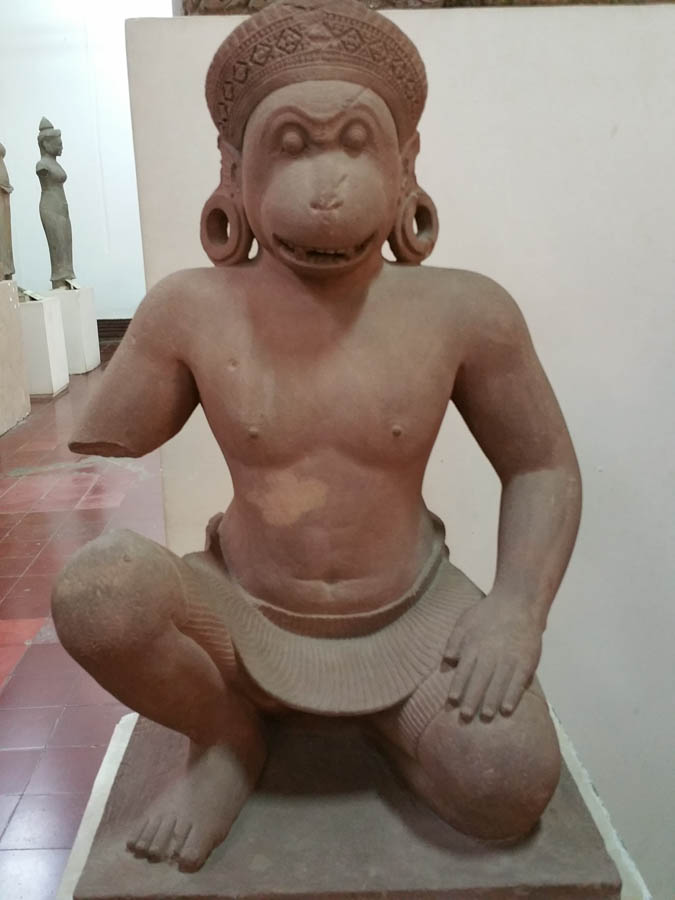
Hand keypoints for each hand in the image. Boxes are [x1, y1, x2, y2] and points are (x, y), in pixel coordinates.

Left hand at [443, 591, 542, 721]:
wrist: (518, 601)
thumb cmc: (487, 612)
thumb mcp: (464, 621)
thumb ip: (454, 641)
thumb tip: (447, 661)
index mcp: (474, 644)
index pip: (464, 670)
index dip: (458, 686)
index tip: (452, 701)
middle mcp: (491, 653)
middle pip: (480, 680)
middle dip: (472, 699)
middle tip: (465, 717)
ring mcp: (510, 657)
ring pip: (499, 683)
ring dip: (491, 701)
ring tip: (485, 716)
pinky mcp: (526, 660)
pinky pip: (518, 681)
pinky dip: (512, 696)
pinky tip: (507, 709)